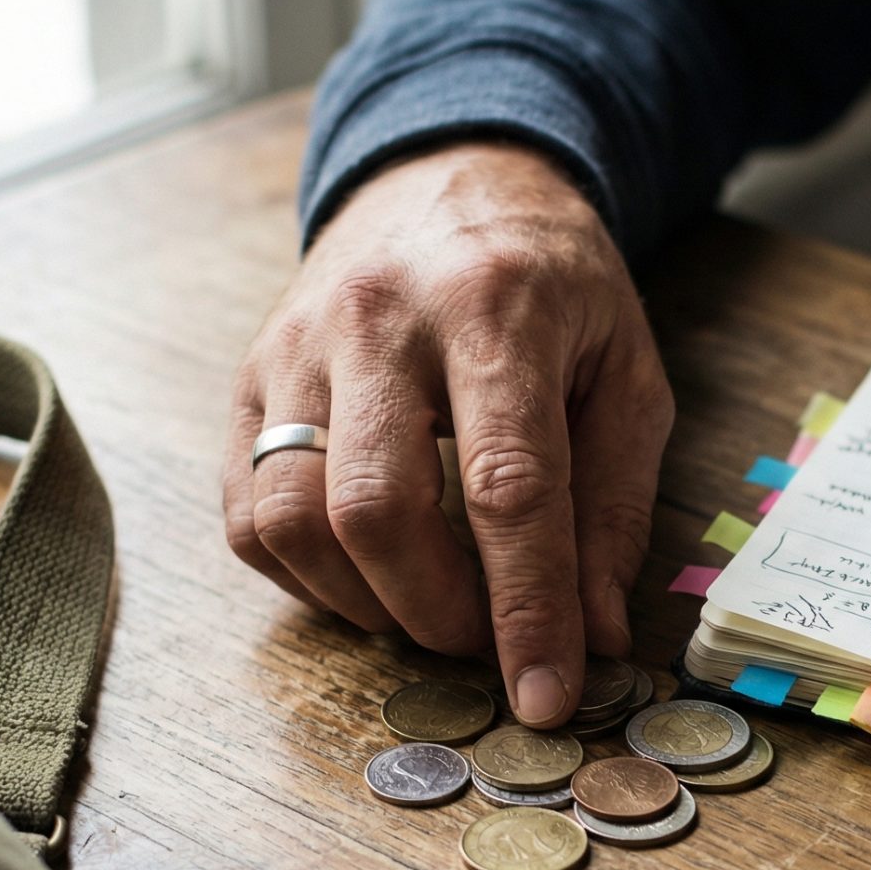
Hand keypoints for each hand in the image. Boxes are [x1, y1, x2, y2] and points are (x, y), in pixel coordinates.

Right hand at [223, 141, 673, 724]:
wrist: (447, 173)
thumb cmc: (550, 284)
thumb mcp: (625, 371)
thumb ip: (616, 503)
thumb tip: (594, 635)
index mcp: (495, 307)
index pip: (507, 488)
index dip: (527, 608)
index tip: (546, 696)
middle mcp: (378, 319)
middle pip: (377, 510)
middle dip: (437, 613)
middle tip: (486, 642)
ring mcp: (295, 346)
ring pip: (290, 518)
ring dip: (362, 603)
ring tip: (427, 609)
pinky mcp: (246, 378)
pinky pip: (245, 512)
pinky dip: (304, 576)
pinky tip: (365, 575)